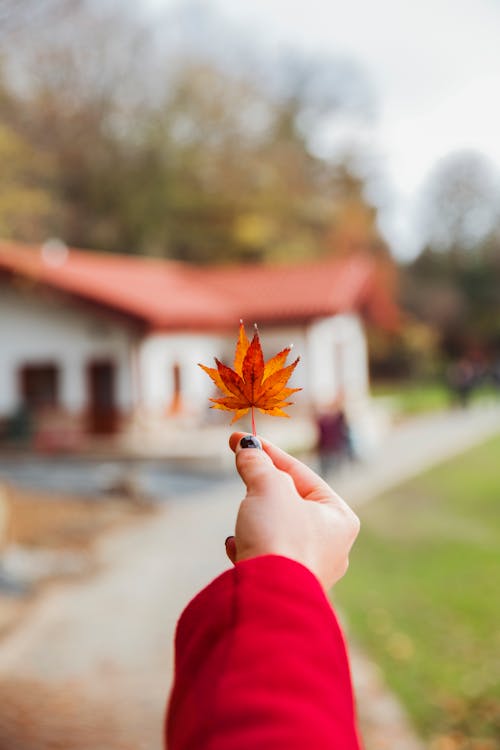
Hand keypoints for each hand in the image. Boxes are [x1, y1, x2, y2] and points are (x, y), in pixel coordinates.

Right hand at [225, 433, 359, 590]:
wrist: (266, 596)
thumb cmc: (279, 537)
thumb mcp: (268, 488)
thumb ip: (258, 464)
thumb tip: (247, 448)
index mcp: (339, 517)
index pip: (301, 474)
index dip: (268, 453)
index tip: (240, 439)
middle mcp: (332, 545)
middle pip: (290, 502)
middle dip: (263, 489)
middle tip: (243, 473)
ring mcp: (309, 569)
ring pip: (276, 529)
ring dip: (255, 519)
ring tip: (244, 519)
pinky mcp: (284, 587)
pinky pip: (265, 556)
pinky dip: (249, 546)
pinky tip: (236, 546)